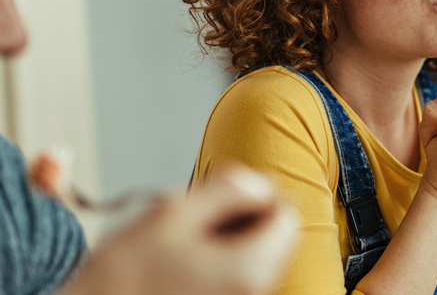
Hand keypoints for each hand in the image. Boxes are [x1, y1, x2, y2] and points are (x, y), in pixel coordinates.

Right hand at [62, 166, 297, 294]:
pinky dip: (210, 262)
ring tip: (178, 244)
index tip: (221, 193)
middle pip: (271, 238)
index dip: (257, 193)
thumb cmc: (120, 278)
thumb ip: (230, 188)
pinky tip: (175, 265)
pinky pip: (230, 277)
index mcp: (252, 268)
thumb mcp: (173, 212)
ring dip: (221, 239)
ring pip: (249, 257)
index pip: (287, 215)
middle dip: (239, 217)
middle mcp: (254, 292)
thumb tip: (264, 181)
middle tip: (193, 217)